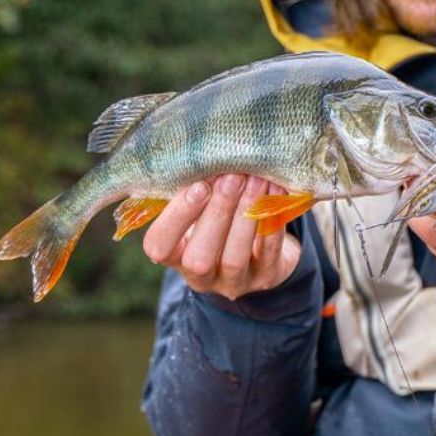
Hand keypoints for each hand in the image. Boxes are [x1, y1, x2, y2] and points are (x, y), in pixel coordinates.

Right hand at [142, 174, 300, 300]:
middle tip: (232, 178)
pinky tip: (276, 192)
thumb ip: (197, 190)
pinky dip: (272, 221)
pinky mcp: (266, 278)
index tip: (198, 186)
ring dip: (245, 214)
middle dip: (216, 214)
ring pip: (233, 258)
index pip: (159, 246)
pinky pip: (269, 253)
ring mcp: (234, 282)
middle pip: (198, 257)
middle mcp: (200, 276)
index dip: (176, 218)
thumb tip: (207, 153)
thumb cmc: (223, 219)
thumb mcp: (202, 208)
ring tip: (256, 180)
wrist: (264, 251)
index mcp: (175, 255)